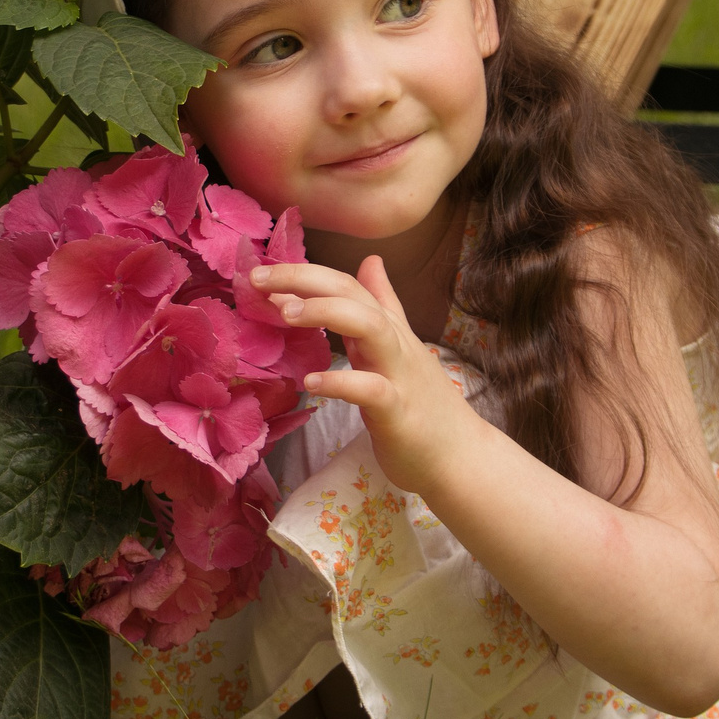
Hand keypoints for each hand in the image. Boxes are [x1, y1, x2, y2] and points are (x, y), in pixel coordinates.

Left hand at [251, 255, 484, 498]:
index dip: (306, 274)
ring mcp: (398, 375)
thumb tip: (371, 261)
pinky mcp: (398, 412)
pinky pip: (371, 390)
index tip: (263, 272)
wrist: (460, 457)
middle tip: (259, 278)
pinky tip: (311, 382)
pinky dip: (341, 382)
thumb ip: (384, 305)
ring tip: (285, 313)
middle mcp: (394, 343)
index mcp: (388, 329)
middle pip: (354, 295)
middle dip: (306, 279)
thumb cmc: (423, 405)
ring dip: (327, 313)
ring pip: (370, 327)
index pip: (347, 285)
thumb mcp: (400, 347)